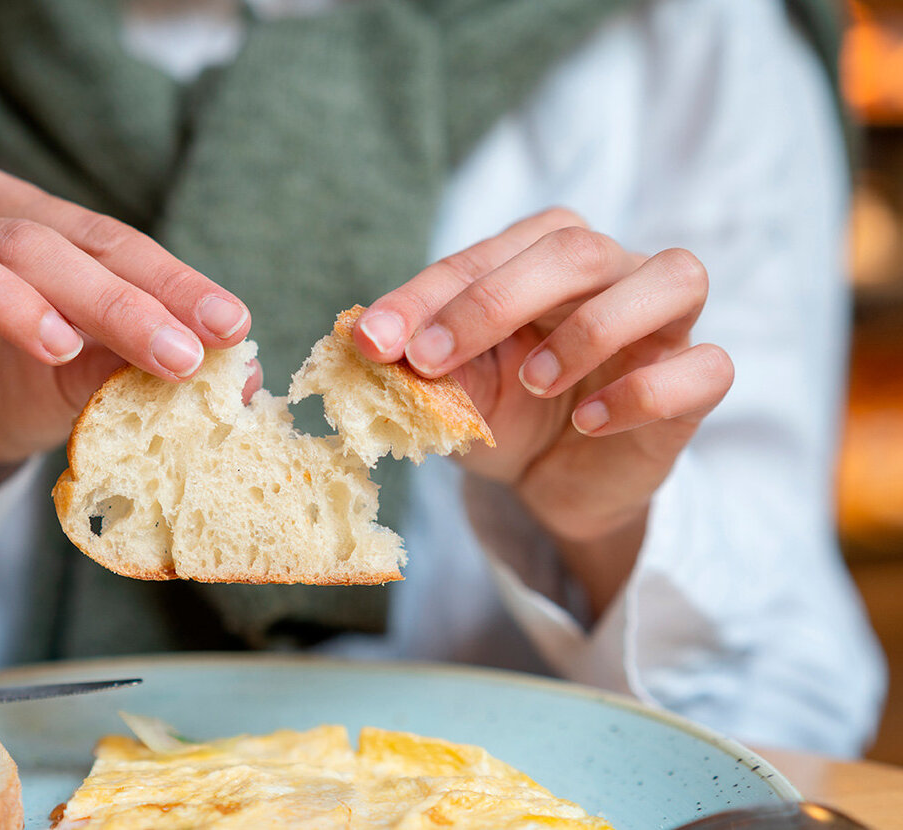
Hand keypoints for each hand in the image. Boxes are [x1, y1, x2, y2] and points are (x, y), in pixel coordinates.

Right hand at [0, 169, 250, 548]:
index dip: (170, 281)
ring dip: (6, 295)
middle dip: (111, 299)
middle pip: (32, 241)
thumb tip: (241, 374)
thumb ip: (147, 361)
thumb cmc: (25, 390)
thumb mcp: (95, 374)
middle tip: (175, 355)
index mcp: (28, 218)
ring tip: (63, 347)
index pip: (107, 239)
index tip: (230, 326)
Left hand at [353, 208, 733, 611]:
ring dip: (592, 328)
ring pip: (672, 278)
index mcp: (544, 255)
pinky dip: (644, 392)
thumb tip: (367, 342)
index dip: (425, 296)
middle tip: (430, 359)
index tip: (373, 342)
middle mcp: (614, 271)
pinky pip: (704, 367)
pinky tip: (588, 423)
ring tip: (533, 381)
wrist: (555, 480)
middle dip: (493, 300)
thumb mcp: (453, 390)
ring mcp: (666, 324)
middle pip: (576, 248)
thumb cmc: (504, 414)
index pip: (487, 254)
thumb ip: (421, 363)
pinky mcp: (697, 382)